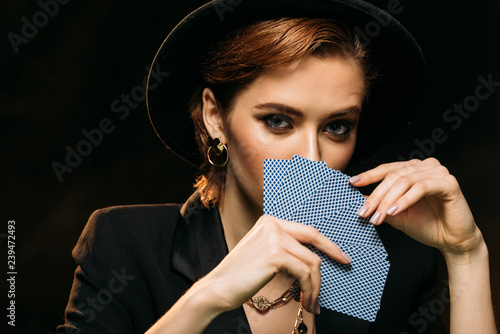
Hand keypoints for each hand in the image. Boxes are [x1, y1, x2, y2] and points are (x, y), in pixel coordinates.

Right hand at [196, 215, 350, 314]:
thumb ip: (284, 248)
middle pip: (313, 239)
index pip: (306, 230)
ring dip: (316, 285)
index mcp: (269, 221)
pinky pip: (305, 272)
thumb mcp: (263, 254)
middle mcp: (272, 224)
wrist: (217, 288)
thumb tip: (312, 258)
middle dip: (332, 252)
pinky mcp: (275, 254)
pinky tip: (306, 301)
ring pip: (311, 261)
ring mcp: (273, 237)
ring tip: (313, 302)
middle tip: (345, 264)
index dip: (326, 242)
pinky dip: (309, 289)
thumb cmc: (240, 277)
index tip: (340, 254)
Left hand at [349, 158, 483, 257]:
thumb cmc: (426, 225)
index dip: (368, 175)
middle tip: (364, 212)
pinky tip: (394, 212)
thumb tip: (359, 198)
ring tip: (377, 216)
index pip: (386, 169)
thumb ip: (380, 204)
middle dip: (376, 196)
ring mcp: (438, 172)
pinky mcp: (449, 182)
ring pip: (404, 182)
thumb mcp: (396, 214)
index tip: (351, 183)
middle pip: (393, 176)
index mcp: (412, 169)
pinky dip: (404, 200)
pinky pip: (420, 188)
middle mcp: (425, 166)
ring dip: (387, 200)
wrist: (453, 241)